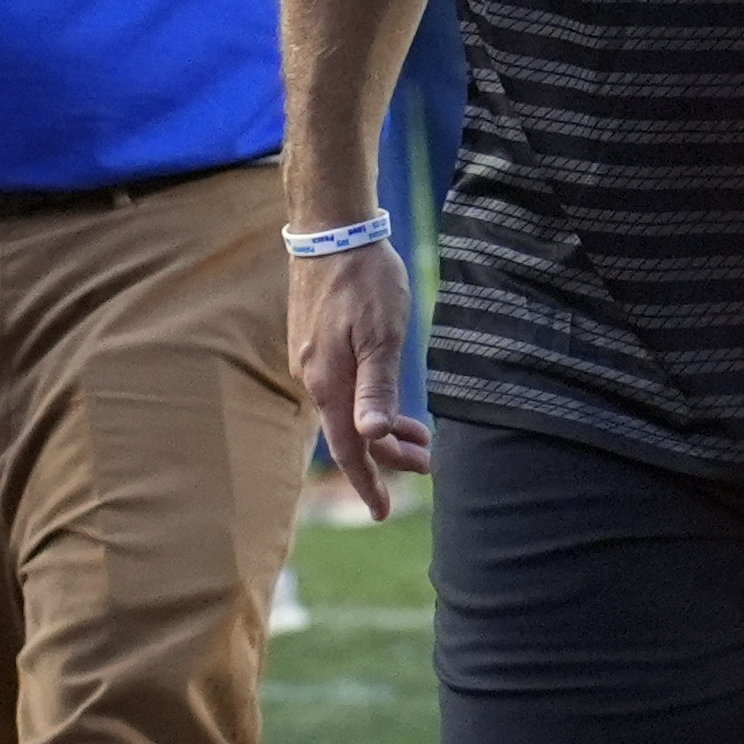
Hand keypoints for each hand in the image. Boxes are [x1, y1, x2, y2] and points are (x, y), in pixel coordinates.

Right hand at [292, 243, 432, 517]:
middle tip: (430, 462)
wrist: (331, 231)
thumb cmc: (364, 280)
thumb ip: (376, 387)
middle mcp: (315, 379)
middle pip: (352, 435)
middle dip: (390, 456)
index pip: (349, 449)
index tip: (383, 512)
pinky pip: (344, 391)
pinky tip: (391, 398)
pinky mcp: (316, 345)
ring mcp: (313, 362)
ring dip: (384, 429)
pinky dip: (371, 404)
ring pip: (350, 412)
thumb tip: (370, 437)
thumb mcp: (381, 334)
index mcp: (329, 383)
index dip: (368, 482)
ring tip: (423, 434)